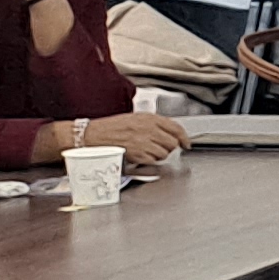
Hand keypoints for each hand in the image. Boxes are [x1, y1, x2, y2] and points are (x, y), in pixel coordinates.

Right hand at [75, 113, 190, 169]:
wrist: (92, 135)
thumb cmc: (110, 128)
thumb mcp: (134, 119)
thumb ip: (153, 125)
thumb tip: (170, 134)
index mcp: (149, 118)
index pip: (176, 128)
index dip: (184, 138)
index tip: (186, 144)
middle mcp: (149, 129)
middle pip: (172, 143)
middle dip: (168, 148)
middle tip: (158, 148)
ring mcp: (144, 141)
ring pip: (164, 153)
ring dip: (158, 155)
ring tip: (146, 151)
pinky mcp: (138, 154)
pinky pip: (153, 161)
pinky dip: (149, 161)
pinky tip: (140, 156)